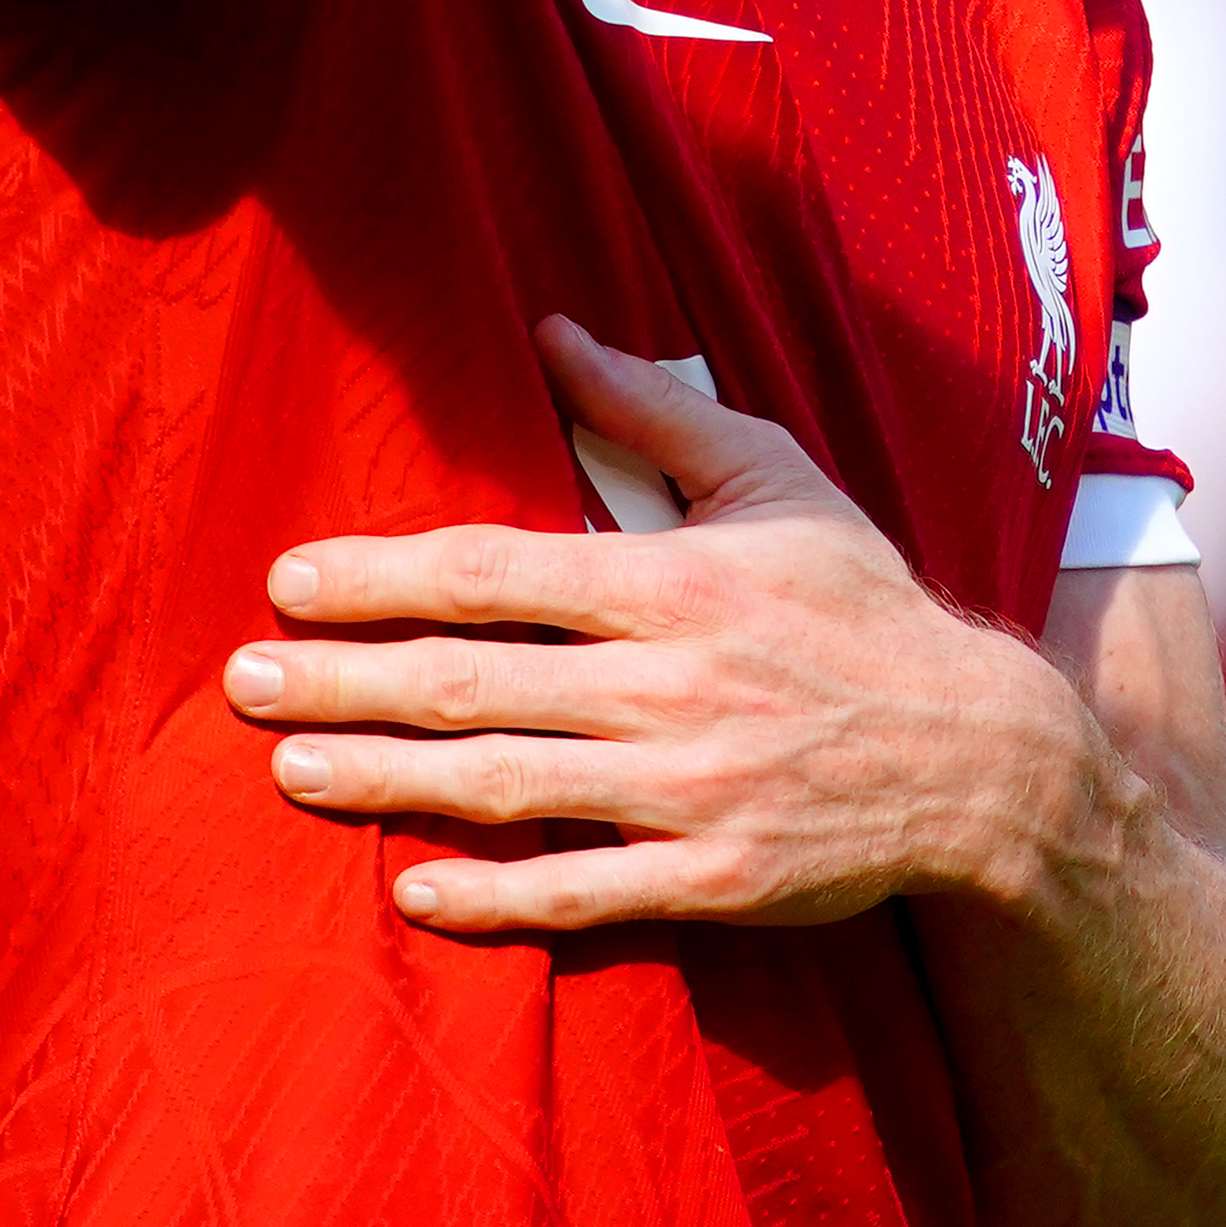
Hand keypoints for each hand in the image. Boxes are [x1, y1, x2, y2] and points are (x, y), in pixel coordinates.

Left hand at [225, 316, 1096, 934]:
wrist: (984, 759)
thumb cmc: (864, 604)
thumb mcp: (776, 480)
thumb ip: (654, 409)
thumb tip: (552, 329)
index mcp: (676, 580)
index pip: (496, 572)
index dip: (382, 576)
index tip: (289, 581)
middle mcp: (670, 685)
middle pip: (470, 682)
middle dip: (342, 682)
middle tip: (241, 681)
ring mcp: (687, 791)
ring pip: (503, 785)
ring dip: (382, 781)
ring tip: (288, 769)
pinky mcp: (712, 882)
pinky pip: (580, 893)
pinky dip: (490, 896)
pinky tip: (408, 890)